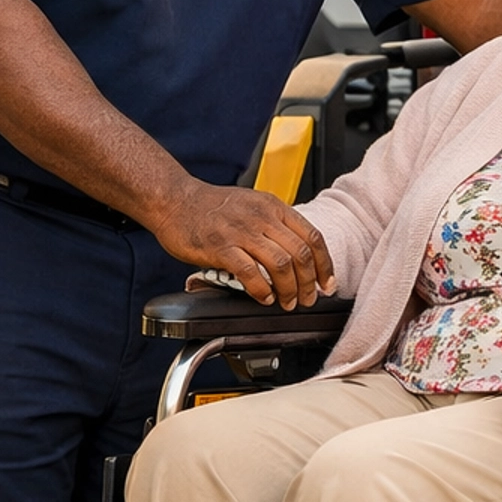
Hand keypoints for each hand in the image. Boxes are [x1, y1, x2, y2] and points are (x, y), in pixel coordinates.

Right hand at [155, 179, 334, 308]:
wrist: (174, 199)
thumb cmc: (211, 206)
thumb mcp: (252, 205)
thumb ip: (274, 225)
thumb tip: (296, 255)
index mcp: (273, 206)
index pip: (312, 236)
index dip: (324, 264)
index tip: (327, 283)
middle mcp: (261, 216)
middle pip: (300, 253)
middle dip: (309, 283)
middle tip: (307, 299)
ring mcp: (241, 231)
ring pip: (281, 264)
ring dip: (289, 289)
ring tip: (287, 302)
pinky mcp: (220, 246)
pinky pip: (250, 272)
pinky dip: (262, 290)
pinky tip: (264, 297)